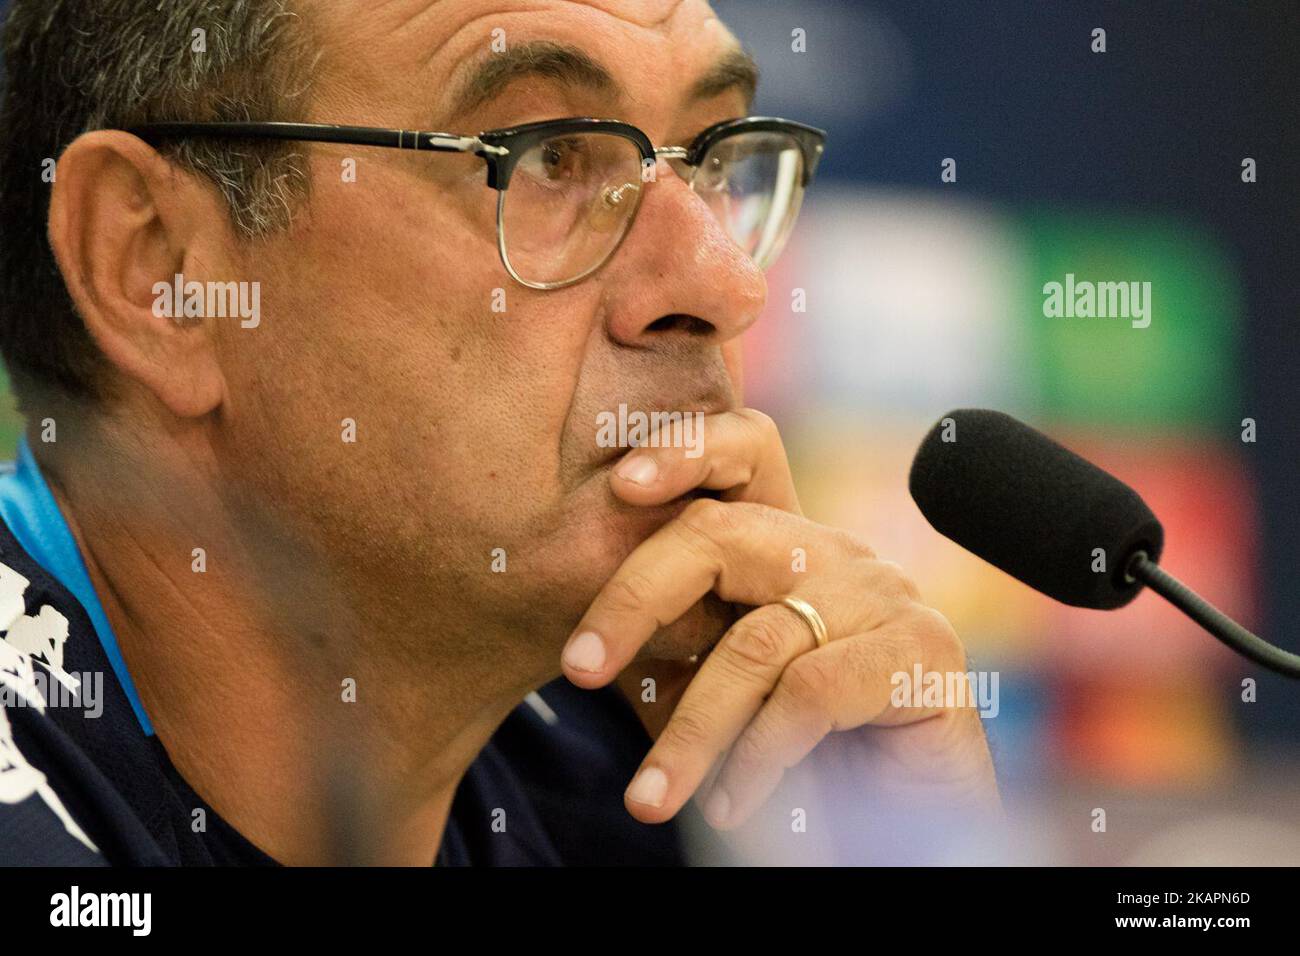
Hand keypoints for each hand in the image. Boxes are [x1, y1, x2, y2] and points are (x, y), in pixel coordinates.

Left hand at [562, 409, 999, 831]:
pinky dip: (757, 756)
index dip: (682, 452)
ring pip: (754, 642)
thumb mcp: (714, 690)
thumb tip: (578, 642)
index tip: (619, 485)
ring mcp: (883, 595)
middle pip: (721, 534)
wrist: (900, 821)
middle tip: (578, 668)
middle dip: (636, 597)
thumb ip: (670, 646)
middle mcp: (834, 554)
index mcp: (784, 548)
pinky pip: (809, 691)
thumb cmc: (795, 755)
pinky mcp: (922, 648)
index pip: (739, 458)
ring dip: (692, 732)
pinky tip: (735, 802)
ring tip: (650, 798)